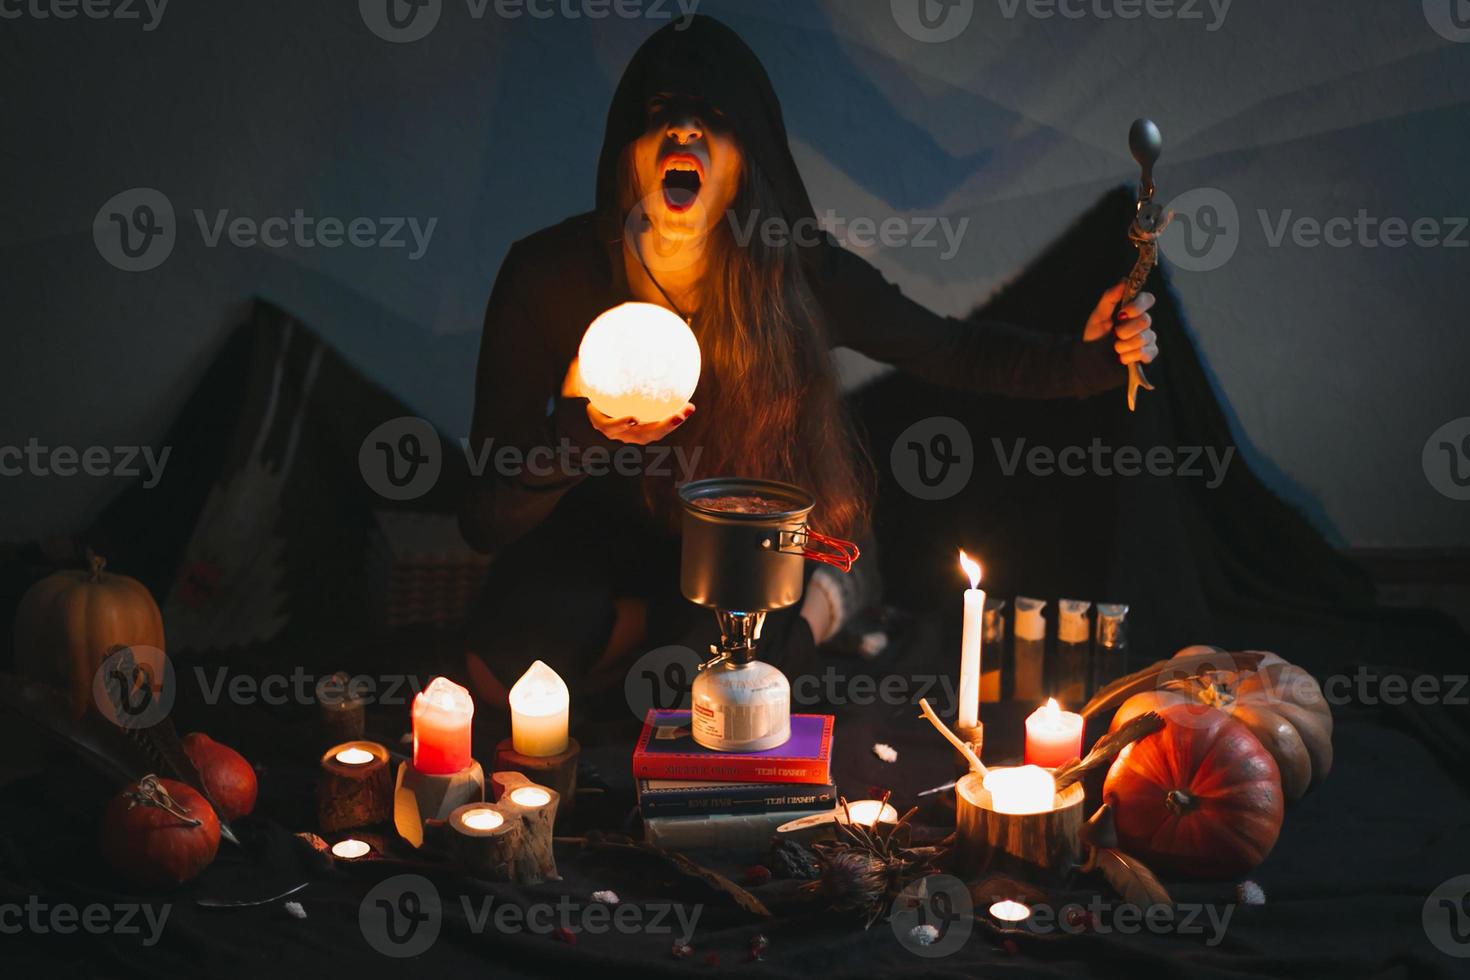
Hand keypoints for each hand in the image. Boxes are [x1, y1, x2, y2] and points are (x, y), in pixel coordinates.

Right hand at [562, 357, 694, 445]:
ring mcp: (631, 436)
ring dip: (672, 422)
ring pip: (654, 433)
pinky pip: (657, 426)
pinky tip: (685, 403)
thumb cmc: (577, 406)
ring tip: (689, 408)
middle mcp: (619, 434)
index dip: (620, 425)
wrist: (581, 429)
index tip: (632, 418)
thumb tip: (580, 355)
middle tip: (680, 414)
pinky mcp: (641, 432)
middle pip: (643, 435)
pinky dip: (671, 416)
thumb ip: (577, 375)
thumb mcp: (572, 390)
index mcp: (601, 425)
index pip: (610, 428)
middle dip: (663, 427)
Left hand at [1084, 281, 1159, 365]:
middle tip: (1114, 335)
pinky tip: (1121, 358)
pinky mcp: (1148, 355)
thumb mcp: (1098, 316)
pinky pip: (1147, 353)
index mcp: (1132, 310)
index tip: (1123, 313)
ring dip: (1124, 345)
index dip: (1139, 305)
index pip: (1148, 299)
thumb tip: (1124, 280)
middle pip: (1146, 321)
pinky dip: (1130, 356)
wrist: (1088, 361)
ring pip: (1145, 338)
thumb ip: (1110, 298)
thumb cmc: (1093, 337)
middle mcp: (1143, 323)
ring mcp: (1147, 339)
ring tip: (1115, 348)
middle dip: (1125, 330)